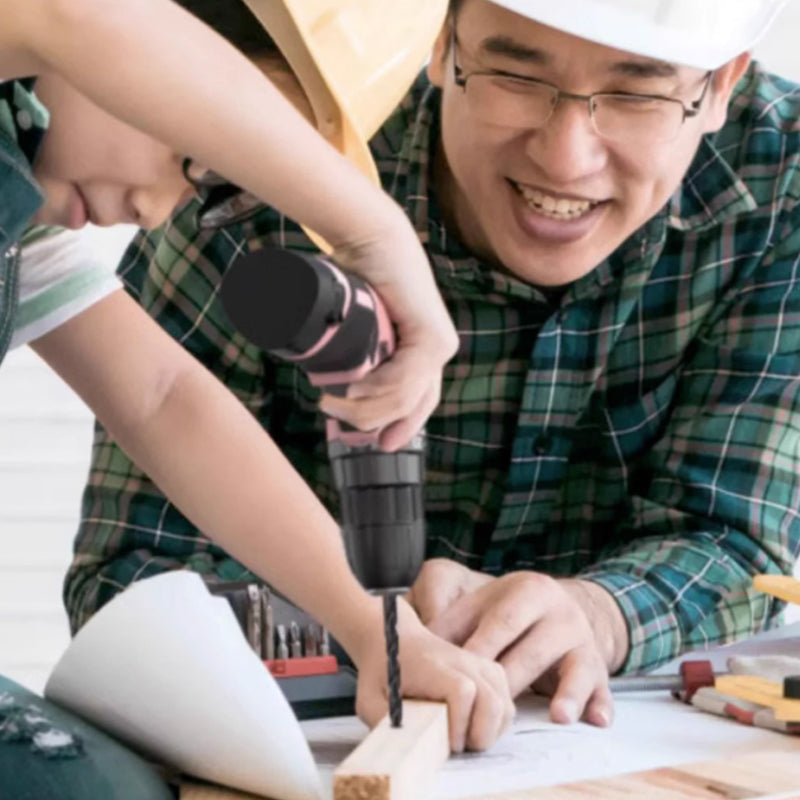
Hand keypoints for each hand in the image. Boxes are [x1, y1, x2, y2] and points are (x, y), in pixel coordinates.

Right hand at [319, 220, 458, 451]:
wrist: (371, 240)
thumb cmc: (360, 276)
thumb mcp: (360, 326)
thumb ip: (357, 352)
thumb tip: (333, 381)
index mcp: (422, 351)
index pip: (416, 402)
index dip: (398, 427)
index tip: (372, 444)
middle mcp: (436, 351)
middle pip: (408, 407)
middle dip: (370, 423)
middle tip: (334, 420)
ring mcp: (439, 345)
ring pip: (402, 398)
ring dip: (363, 408)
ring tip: (330, 401)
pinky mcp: (434, 337)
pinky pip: (405, 380)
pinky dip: (377, 390)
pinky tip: (352, 388)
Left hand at [349, 596, 514, 752]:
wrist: (394, 637)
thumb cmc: (381, 669)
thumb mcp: (368, 698)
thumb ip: (382, 723)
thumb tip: (401, 748)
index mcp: (432, 667)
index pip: (463, 691)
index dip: (460, 723)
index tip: (446, 740)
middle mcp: (462, 662)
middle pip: (493, 701)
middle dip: (480, 735)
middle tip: (457, 745)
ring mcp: (477, 664)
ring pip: (505, 703)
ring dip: (491, 730)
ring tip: (466, 737)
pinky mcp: (487, 669)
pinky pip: (507, 698)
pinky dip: (498, 719)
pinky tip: (475, 725)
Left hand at [407, 559, 627, 726]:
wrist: (556, 608)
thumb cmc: (504, 610)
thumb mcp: (476, 600)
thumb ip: (447, 614)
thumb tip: (417, 638)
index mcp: (527, 590)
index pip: (504, 619)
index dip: (483, 645)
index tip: (463, 669)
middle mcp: (559, 612)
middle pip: (535, 648)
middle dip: (512, 677)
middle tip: (492, 704)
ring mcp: (581, 639)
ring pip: (575, 667)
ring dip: (566, 693)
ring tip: (557, 715)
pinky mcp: (597, 667)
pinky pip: (601, 688)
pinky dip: (598, 705)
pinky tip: (595, 721)